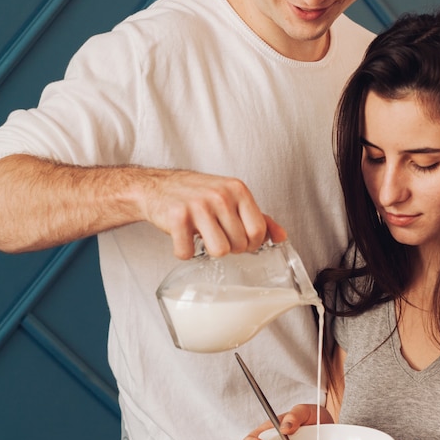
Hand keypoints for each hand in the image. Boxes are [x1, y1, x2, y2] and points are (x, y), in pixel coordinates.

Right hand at [138, 169, 286, 258]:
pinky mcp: (177, 217)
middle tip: (216, 236)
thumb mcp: (231, 198)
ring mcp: (198, 205)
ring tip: (202, 238)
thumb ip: (259, 217)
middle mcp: (220, 195)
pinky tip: (182, 239)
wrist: (157, 186)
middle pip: (240, 244)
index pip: (259, 230)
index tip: (241, 241)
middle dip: (229, 247)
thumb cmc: (197, 194)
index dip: (252, 243)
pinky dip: (184, 252)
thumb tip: (282, 236)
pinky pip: (188, 252)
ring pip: (219, 251)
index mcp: (237, 189)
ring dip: (209, 251)